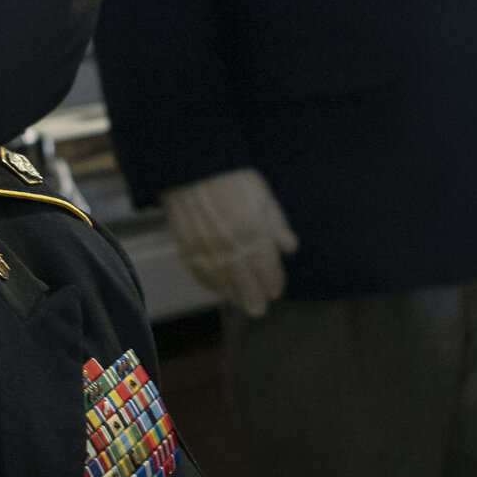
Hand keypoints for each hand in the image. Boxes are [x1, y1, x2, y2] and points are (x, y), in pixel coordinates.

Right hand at [160, 168, 297, 317]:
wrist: (193, 167)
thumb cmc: (231, 178)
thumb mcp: (264, 197)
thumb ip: (277, 226)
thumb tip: (289, 248)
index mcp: (253, 235)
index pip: (267, 270)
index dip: (273, 284)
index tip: (276, 290)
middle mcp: (231, 249)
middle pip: (245, 285)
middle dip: (254, 299)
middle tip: (258, 309)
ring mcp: (207, 252)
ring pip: (222, 284)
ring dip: (233, 296)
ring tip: (240, 301)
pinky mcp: (187, 249)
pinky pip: (200, 275)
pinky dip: (210, 285)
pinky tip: (217, 289)